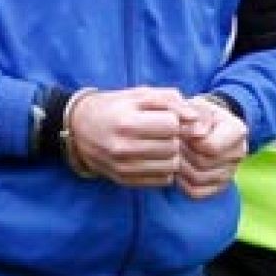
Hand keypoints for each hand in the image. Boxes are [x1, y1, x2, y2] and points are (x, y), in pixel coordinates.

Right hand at [66, 87, 183, 186]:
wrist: (79, 128)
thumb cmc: (116, 107)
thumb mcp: (140, 94)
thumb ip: (171, 101)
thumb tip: (196, 119)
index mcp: (126, 121)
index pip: (172, 125)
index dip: (177, 120)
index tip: (170, 117)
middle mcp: (122, 147)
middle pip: (173, 147)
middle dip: (177, 138)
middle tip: (168, 132)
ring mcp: (122, 166)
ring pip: (170, 166)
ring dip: (173, 155)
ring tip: (163, 144)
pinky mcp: (123, 180)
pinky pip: (161, 180)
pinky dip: (165, 169)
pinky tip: (156, 157)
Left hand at [175, 95, 248, 198]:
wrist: (208, 125)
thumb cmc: (200, 114)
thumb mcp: (198, 106)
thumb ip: (196, 114)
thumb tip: (197, 134)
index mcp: (237, 131)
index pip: (210, 146)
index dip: (189, 141)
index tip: (180, 132)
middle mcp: (239, 153)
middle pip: (203, 163)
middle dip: (182, 154)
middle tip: (172, 144)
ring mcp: (231, 172)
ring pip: (198, 179)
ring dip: (180, 168)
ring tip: (174, 156)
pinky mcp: (219, 186)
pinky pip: (196, 192)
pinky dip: (182, 184)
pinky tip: (178, 170)